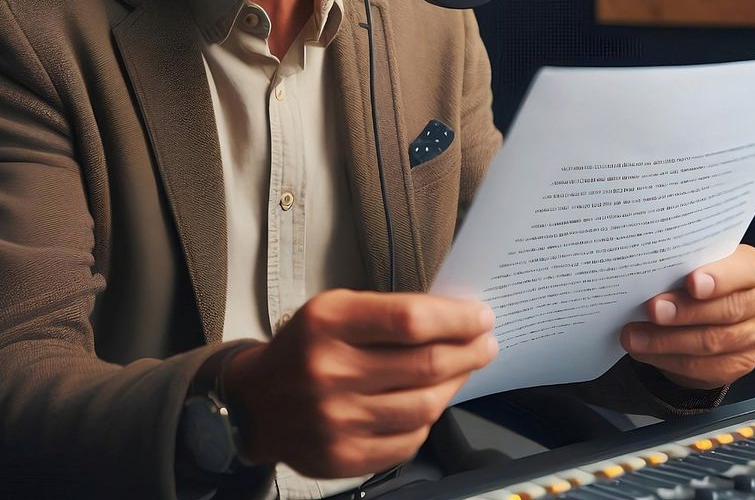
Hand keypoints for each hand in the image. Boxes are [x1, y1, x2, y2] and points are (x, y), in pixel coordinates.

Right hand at [221, 289, 496, 476]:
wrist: (257, 401)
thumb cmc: (306, 346)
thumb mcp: (335, 308)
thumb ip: (388, 313)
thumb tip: (453, 318)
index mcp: (329, 322)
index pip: (409, 319)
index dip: (456, 319)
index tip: (480, 316)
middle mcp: (330, 371)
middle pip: (425, 364)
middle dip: (468, 351)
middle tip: (486, 343)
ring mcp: (336, 419)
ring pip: (424, 405)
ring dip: (456, 384)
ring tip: (464, 369)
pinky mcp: (343, 456)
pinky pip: (409, 440)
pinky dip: (428, 419)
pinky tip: (431, 400)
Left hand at [620, 244, 754, 389]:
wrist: (697, 315)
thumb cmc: (689, 279)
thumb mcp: (687, 265)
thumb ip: (678, 266)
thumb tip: (644, 274)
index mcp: (751, 268)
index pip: (747, 269)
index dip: (720, 277)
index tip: (691, 283)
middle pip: (728, 309)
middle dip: (686, 311)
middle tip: (653, 310)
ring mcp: (754, 335)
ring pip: (713, 342)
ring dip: (667, 340)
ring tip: (633, 336)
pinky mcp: (740, 363)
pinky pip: (704, 367)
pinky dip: (668, 359)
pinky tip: (644, 351)